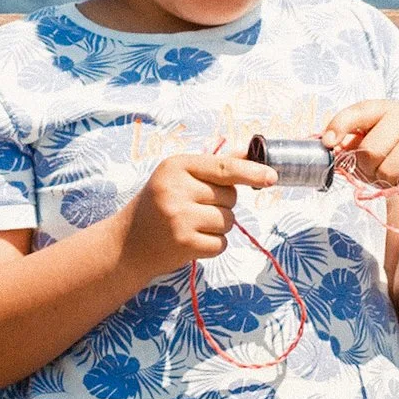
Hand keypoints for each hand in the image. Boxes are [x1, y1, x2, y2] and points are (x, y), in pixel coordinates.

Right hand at [119, 140, 275, 277]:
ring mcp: (179, 218)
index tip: (272, 177)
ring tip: (192, 225)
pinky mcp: (184, 244)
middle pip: (230, 197)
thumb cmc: (157, 205)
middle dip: (223, 204)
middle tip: (195, 208)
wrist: (127, 243)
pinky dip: (213, 245)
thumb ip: (214, 166)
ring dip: (218, 226)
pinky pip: (221, 243)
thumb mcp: (178, 177)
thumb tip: (250, 152)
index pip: (224, 168)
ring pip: (229, 221)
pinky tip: (191, 241)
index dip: (251, 172)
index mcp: (175, 166)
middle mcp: (176, 189)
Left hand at [324, 100, 398, 192]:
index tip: (328, 143)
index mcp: (382, 109)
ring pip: (389, 169)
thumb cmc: (390, 158)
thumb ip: (345, 145)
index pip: (355, 113)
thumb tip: (329, 146)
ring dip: (387, 181)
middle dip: (369, 168)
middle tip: (379, 168)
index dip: (339, 127)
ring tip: (397, 175)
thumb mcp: (364, 148)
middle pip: (370, 151)